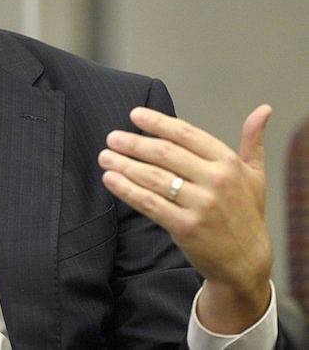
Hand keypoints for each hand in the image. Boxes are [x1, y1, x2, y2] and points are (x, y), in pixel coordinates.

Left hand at [98, 105, 272, 333]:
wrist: (247, 260)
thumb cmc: (246, 212)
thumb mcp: (255, 174)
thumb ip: (253, 141)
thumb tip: (263, 109)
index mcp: (228, 162)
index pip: (186, 134)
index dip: (158, 122)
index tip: (134, 115)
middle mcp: (216, 180)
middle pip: (165, 154)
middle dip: (134, 143)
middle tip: (112, 137)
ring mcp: (201, 205)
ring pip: (154, 178)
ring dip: (125, 165)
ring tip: (105, 156)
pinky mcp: (186, 227)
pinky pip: (149, 203)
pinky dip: (127, 190)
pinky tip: (110, 180)